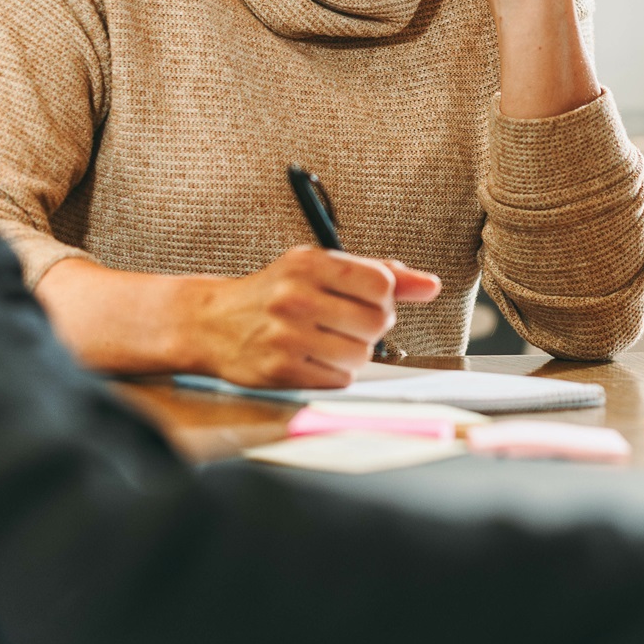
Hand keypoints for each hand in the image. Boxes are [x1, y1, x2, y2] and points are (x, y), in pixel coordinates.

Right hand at [175, 248, 443, 388]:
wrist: (212, 323)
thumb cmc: (277, 292)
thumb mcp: (321, 268)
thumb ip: (379, 273)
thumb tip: (431, 286)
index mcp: (309, 264)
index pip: (381, 284)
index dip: (383, 297)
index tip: (365, 299)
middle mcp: (296, 298)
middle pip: (377, 322)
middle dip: (370, 326)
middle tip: (343, 322)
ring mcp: (286, 336)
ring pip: (362, 354)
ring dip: (354, 352)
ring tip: (327, 340)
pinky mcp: (281, 371)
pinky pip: (340, 379)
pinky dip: (335, 372)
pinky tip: (313, 358)